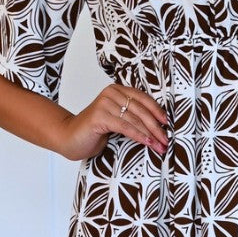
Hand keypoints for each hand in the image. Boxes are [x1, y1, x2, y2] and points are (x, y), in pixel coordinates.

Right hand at [53, 84, 168, 161]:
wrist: (70, 138)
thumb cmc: (95, 131)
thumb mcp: (117, 119)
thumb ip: (132, 116)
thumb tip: (159, 125)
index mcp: (117, 90)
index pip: (143, 98)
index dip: (157, 110)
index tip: (167, 123)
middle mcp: (111, 93)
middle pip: (141, 110)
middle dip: (156, 127)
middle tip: (166, 140)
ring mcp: (104, 104)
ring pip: (135, 120)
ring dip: (151, 134)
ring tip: (160, 146)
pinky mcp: (99, 116)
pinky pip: (125, 127)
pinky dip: (139, 136)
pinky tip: (148, 143)